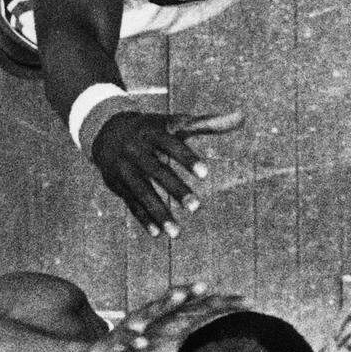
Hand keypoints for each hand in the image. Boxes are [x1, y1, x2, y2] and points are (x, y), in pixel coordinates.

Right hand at [74, 283, 243, 351]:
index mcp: (172, 326)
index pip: (201, 311)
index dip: (222, 305)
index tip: (248, 301)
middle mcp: (156, 321)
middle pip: (177, 303)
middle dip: (193, 293)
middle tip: (210, 285)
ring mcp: (137, 329)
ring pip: (152, 311)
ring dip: (165, 302)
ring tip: (181, 294)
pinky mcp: (118, 343)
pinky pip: (126, 339)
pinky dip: (134, 339)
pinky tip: (142, 341)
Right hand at [91, 110, 244, 237]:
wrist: (107, 132)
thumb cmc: (154, 129)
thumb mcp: (176, 124)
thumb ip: (208, 124)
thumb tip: (243, 117)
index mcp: (153, 132)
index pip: (171, 144)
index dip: (187, 158)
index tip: (205, 173)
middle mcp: (136, 150)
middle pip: (157, 171)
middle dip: (175, 189)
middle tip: (196, 206)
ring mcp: (125, 169)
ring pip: (142, 192)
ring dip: (159, 213)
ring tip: (177, 233)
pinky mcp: (118, 185)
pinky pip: (131, 204)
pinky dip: (144, 219)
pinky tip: (158, 234)